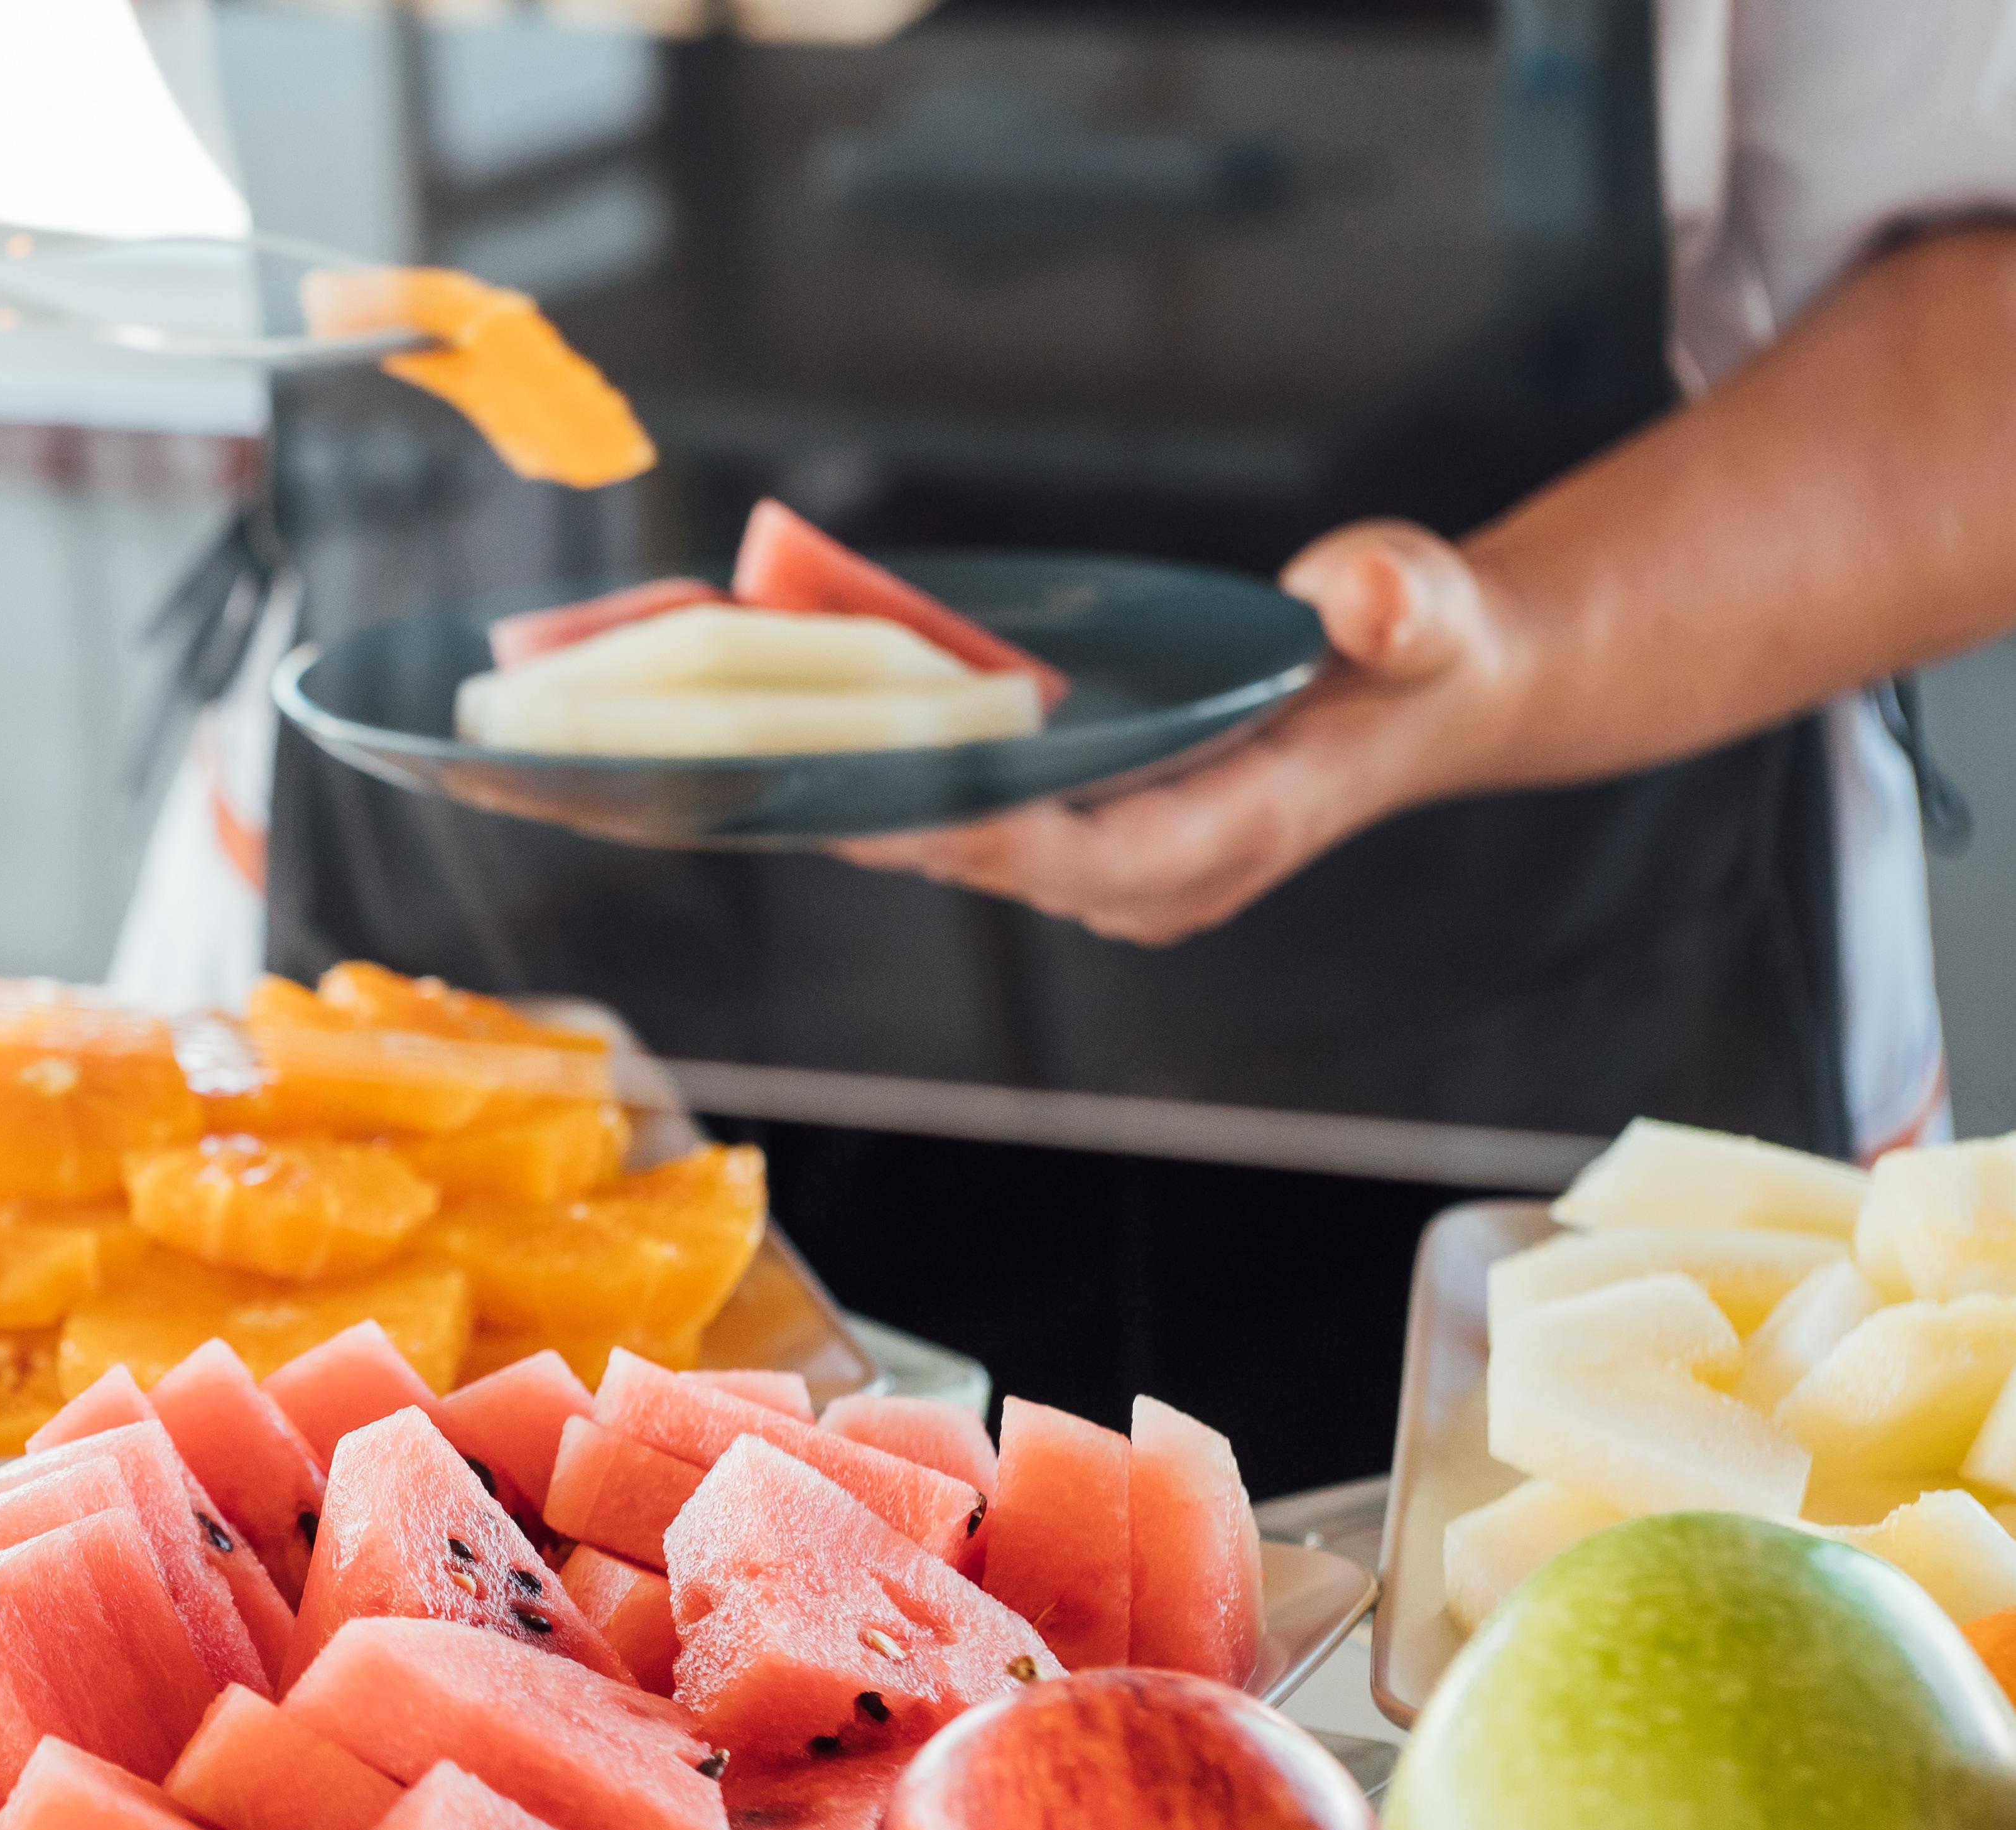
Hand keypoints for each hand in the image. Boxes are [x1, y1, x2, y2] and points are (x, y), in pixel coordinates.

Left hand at [831, 522, 1527, 944]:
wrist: (1416, 698)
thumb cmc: (1411, 648)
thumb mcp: (1423, 608)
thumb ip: (1400, 603)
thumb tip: (1363, 599)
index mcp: (1235, 834)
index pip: (1090, 855)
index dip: (989, 831)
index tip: (893, 796)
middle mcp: (1160, 879)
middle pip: (998, 862)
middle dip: (889, 816)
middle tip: (774, 765)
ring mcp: (1116, 875)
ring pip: (967, 855)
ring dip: (868, 808)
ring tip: (756, 754)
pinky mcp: (1082, 848)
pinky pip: (969, 830)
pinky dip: (899, 790)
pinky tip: (815, 743)